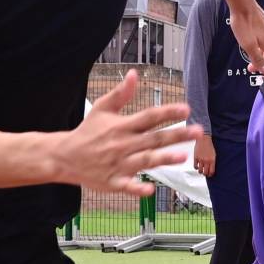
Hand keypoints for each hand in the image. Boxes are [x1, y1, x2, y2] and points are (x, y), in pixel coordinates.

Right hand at [61, 70, 196, 194]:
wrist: (65, 157)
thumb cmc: (88, 131)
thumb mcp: (102, 109)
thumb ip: (121, 94)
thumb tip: (134, 74)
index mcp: (122, 126)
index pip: (149, 117)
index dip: (168, 113)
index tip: (186, 109)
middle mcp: (123, 144)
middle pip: (154, 139)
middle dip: (176, 135)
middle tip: (198, 132)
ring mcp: (118, 164)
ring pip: (145, 160)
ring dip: (163, 158)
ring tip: (182, 156)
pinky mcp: (113, 181)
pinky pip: (127, 185)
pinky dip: (137, 187)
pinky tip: (151, 189)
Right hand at [193, 132, 216, 176]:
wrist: (203, 139)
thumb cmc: (209, 146)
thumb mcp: (214, 154)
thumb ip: (212, 162)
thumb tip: (211, 168)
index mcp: (212, 160)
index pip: (211, 171)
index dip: (210, 174)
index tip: (210, 174)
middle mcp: (206, 161)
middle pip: (205, 172)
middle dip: (206, 174)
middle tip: (205, 173)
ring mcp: (200, 160)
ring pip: (200, 171)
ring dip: (201, 171)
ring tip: (201, 170)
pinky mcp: (195, 158)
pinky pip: (195, 166)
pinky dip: (196, 168)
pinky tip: (197, 166)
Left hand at [226, 4, 263, 76]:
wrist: (242, 2)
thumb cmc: (243, 23)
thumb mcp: (248, 45)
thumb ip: (258, 59)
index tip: (263, 74)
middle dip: (263, 64)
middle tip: (249, 67)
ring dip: (260, 54)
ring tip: (247, 53)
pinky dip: (259, 45)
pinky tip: (248, 41)